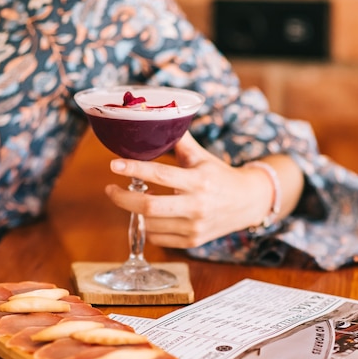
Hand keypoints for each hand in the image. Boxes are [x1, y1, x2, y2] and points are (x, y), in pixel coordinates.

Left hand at [104, 132, 277, 248]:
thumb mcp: (201, 156)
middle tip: (109, 189)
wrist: (247, 203)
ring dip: (133, 212)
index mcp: (198, 180)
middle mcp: (196, 206)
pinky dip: (147, 227)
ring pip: (149, 224)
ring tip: (130, 200)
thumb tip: (160, 116)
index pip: (159, 175)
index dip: (133, 169)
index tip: (114, 165)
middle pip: (148, 206)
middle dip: (122, 198)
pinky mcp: (192, 242)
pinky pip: (157, 238)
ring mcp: (194, 227)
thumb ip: (179, 140)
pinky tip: (148, 216)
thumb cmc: (219, 176)